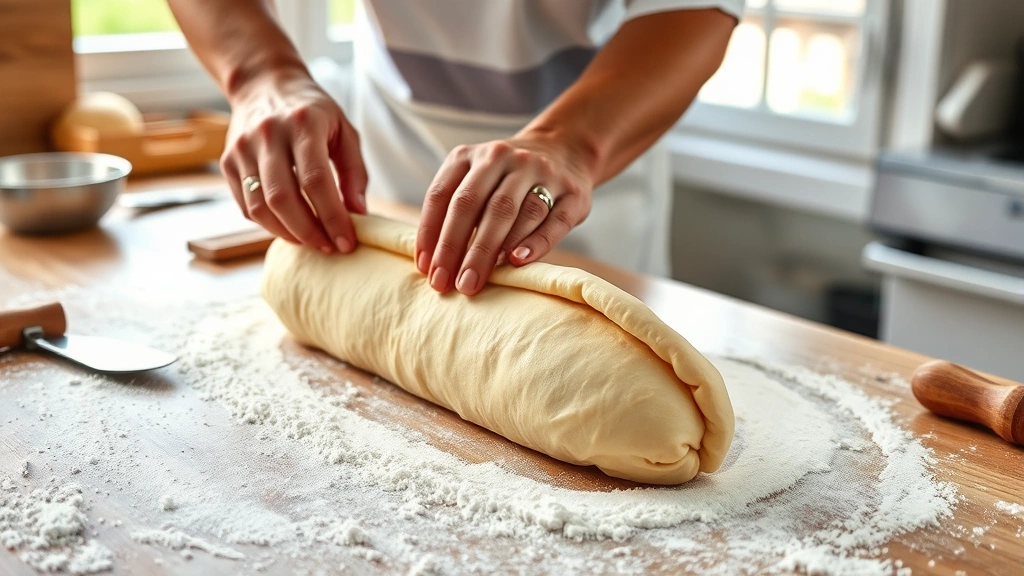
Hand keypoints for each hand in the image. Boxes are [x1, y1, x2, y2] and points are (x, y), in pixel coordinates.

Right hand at [221, 69, 367, 253]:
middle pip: (283, 198)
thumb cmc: (313, 112)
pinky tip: (290, 228)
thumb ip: (354, 172)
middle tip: (329, 246)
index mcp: (303, 123)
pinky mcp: (227, 162)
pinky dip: (269, 225)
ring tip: (312, 241)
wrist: (264, 84)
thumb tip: (358, 214)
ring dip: (288, 233)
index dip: (332, 217)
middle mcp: (267, 134)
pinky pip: (246, 206)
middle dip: (309, 231)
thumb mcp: (344, 130)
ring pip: (260, 207)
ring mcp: (242, 148)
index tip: (347, 242)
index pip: (316, 181)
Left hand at [415, 135, 593, 295]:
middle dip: (458, 247)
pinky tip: (517, 262)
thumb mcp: (475, 180)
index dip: (431, 234)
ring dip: (491, 248)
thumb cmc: (506, 180)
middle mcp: (503, 157)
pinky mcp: (572, 192)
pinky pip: (552, 220)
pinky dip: (534, 243)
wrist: (563, 150)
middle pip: (474, 204)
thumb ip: (453, 212)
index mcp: (469, 155)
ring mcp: (541, 172)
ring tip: (476, 277)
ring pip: (512, 211)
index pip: (442, 195)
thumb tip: (432, 264)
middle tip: (452, 284)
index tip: (427, 270)